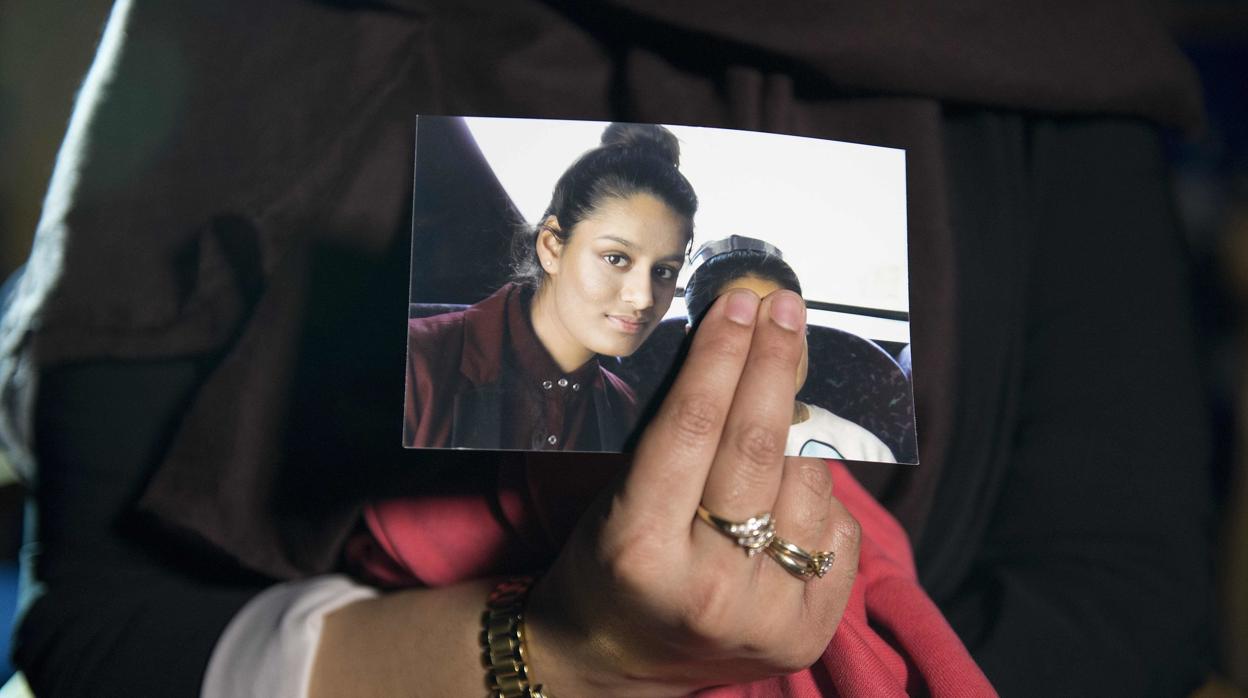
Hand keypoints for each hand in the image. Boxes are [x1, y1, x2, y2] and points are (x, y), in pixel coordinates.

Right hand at [526, 288, 860, 696]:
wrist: (615, 658)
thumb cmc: (608, 562)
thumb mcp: (615, 496)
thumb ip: (676, 437)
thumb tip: (743, 348)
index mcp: (639, 547)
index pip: (694, 426)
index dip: (723, 354)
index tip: (742, 303)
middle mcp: (706, 587)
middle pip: (760, 447)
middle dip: (776, 362)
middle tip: (786, 310)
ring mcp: (764, 618)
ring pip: (811, 483)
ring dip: (803, 431)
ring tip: (781, 406)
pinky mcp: (806, 634)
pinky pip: (840, 530)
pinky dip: (820, 495)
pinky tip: (792, 484)